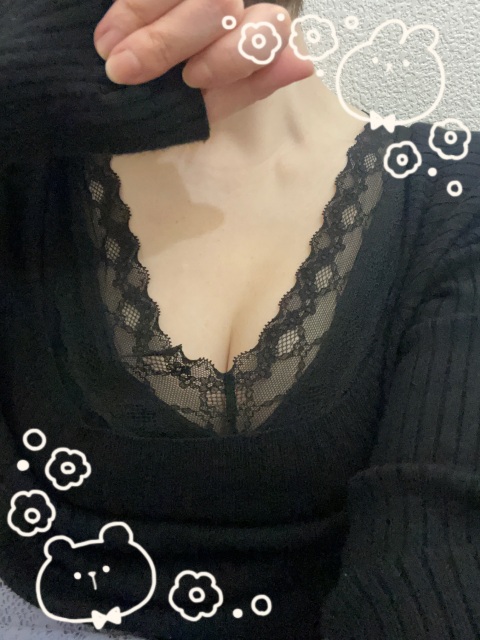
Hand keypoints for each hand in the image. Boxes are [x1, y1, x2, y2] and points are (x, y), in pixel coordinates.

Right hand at [93, 0, 314, 123]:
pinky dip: (127, 10)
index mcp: (255, 26)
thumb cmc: (174, 97)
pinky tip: (106, 32)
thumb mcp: (213, 100)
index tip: (190, 80)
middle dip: (166, 41)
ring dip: (137, 18)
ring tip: (106, 50)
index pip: (268, 28)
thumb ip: (250, 85)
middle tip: (123, 70)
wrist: (120, 88)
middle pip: (219, 3)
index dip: (230, 55)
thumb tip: (304, 63)